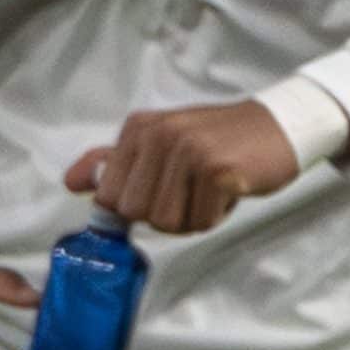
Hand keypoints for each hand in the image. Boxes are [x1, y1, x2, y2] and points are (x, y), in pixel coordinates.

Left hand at [65, 100, 301, 235]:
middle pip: (136, 214)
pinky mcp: (217, 171)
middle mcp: (158, 135)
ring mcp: (188, 151)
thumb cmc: (218, 140)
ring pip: (166, 223)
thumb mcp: (161, 142)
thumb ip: (114, 162)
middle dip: (165, 213)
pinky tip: (229, 189)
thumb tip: (70, 182)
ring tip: (209, 189)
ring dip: (191, 217)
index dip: (136, 207)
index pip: (108, 197)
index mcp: (138, 128)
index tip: (163, 189)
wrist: (279, 126)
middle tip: (191, 189)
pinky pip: (201, 222)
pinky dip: (216, 215)